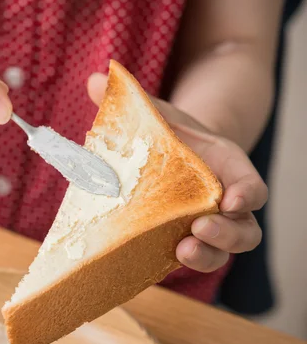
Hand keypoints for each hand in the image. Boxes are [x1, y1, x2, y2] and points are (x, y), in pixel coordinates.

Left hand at [88, 73, 266, 272]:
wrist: (165, 154)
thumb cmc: (166, 134)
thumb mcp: (153, 114)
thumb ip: (131, 100)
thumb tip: (93, 78)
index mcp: (226, 167)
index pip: (250, 185)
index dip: (246, 194)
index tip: (229, 201)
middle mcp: (223, 201)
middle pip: (245, 228)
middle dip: (228, 234)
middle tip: (199, 229)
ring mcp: (206, 226)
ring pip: (224, 250)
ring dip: (208, 256)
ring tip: (182, 252)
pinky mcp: (184, 242)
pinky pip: (193, 259)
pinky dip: (182, 264)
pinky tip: (161, 262)